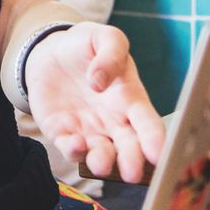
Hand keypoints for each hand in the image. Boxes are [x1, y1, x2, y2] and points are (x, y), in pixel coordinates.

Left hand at [25, 22, 167, 183]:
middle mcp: (114, 121)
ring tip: (102, 164)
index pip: (147, 122)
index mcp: (131, 98)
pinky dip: (74, 151)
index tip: (159, 154)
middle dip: (131, 160)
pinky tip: (76, 145)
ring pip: (100, 153)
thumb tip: (100, 81)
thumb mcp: (103, 37)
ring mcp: (90, 130)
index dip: (155, 138)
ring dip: (102, 161)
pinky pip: (71, 148)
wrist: (50, 52)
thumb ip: (111, 53)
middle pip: (128, 146)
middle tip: (132, 172)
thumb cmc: (86, 45)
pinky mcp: (64, 134)